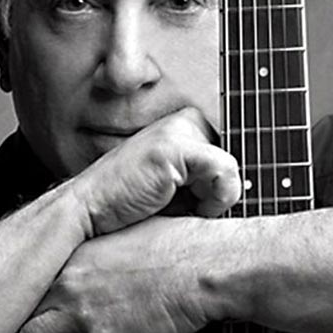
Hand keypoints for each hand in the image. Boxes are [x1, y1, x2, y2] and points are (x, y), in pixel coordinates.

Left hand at [5, 216, 226, 332]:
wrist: (199, 263)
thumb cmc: (176, 244)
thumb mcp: (129, 233)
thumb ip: (103, 247)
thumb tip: (99, 259)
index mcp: (76, 252)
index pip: (33, 276)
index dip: (21, 296)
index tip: (15, 305)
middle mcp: (70, 280)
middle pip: (22, 309)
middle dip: (9, 330)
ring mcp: (82, 311)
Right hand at [72, 107, 240, 234]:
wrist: (87, 211)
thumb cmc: (130, 206)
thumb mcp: (176, 189)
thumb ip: (207, 180)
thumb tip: (245, 189)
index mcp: (183, 126)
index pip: (230, 152)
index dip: (222, 185)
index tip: (201, 203)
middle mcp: (182, 120)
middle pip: (234, 158)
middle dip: (218, 189)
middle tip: (187, 204)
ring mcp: (176, 130)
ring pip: (232, 166)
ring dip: (215, 197)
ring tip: (181, 205)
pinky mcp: (172, 148)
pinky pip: (225, 171)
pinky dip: (217, 198)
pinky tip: (188, 207)